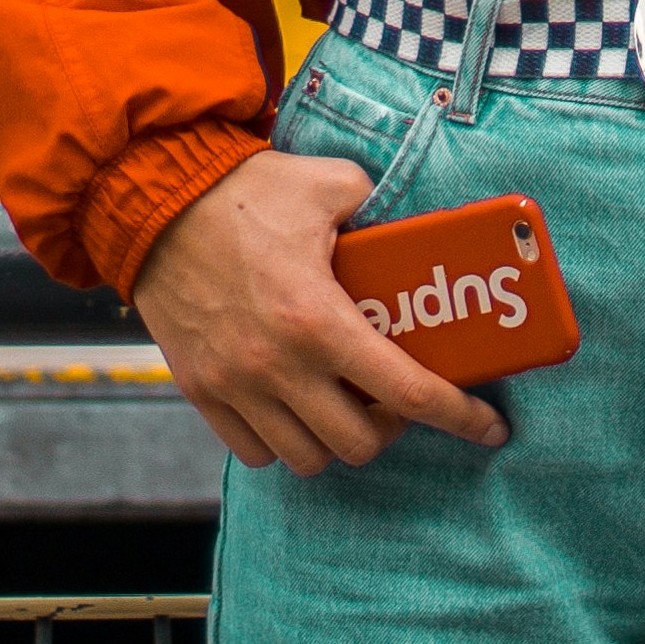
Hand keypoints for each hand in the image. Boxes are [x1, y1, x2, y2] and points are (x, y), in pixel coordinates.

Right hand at [126, 145, 510, 474]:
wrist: (153, 203)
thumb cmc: (244, 192)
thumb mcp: (328, 185)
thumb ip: (374, 204)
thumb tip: (405, 220)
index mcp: (319, 318)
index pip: (407, 391)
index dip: (459, 416)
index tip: (491, 429)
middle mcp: (279, 366)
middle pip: (359, 444)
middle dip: (388, 427)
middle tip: (392, 395)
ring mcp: (236, 386)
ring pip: (306, 458)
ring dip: (335, 438)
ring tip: (342, 402)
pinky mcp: (202, 392)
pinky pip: (255, 452)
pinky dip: (282, 441)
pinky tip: (295, 406)